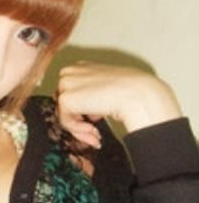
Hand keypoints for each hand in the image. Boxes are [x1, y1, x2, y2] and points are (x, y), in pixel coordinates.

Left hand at [56, 62, 181, 146]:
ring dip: (80, 129)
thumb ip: (93, 97)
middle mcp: (71, 72)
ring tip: (96, 135)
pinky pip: (66, 122)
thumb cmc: (132, 91)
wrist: (138, 94)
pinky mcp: (66, 98)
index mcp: (82, 68)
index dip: (82, 112)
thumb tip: (87, 113)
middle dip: (79, 122)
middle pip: (65, 105)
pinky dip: (79, 131)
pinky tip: (94, 132)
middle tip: (94, 133)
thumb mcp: (108, 91)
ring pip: (64, 114)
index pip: (72, 94)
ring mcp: (66, 83)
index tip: (94, 124)